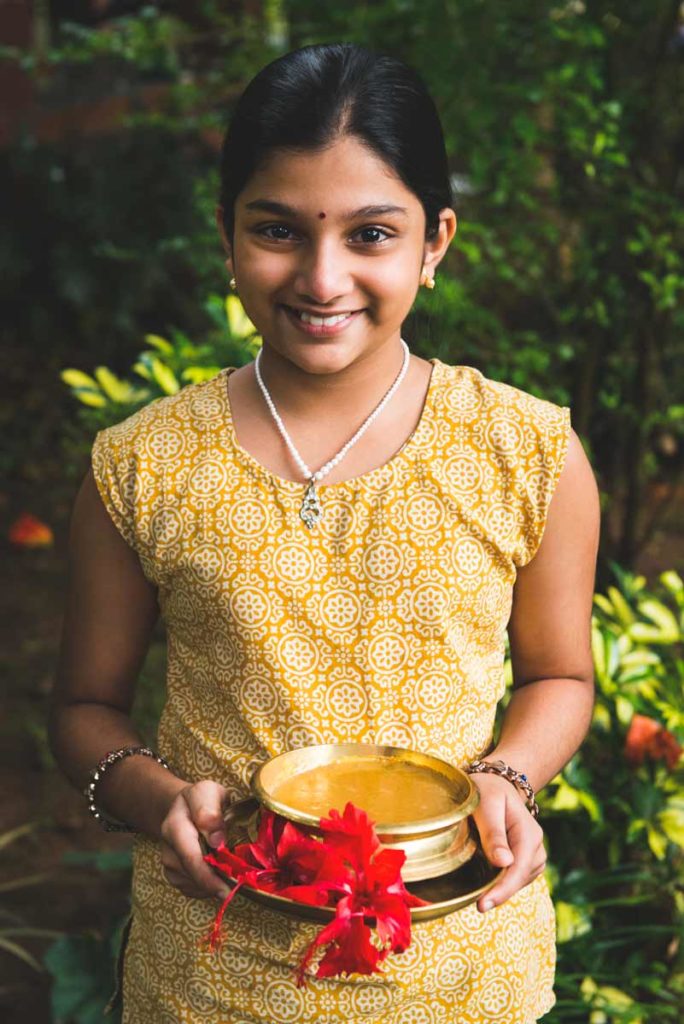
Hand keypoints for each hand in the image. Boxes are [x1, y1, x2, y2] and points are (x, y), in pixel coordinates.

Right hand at [159, 780, 232, 899]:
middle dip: (218, 883)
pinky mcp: (176, 877)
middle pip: (193, 876)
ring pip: (195, 886)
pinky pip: (195, 890)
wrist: (184, 808)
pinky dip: (210, 887)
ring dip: (216, 885)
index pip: (190, 857)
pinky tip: (221, 874)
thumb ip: (210, 810)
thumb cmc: (201, 799)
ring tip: (233, 872)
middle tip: (241, 885)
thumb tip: (216, 840)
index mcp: (174, 826)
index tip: (227, 889)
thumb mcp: (208, 792)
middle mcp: (168, 849)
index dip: (208, 877)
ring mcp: (170, 865)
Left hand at [470, 773, 546, 913]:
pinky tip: (487, 880)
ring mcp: (533, 854)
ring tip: (478, 887)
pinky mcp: (526, 859)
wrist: (494, 783)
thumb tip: (504, 863)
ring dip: (500, 888)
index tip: (482, 905)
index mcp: (528, 832)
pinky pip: (515, 877)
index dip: (502, 890)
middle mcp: (536, 845)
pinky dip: (501, 882)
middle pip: (519, 879)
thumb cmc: (488, 790)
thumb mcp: (486, 804)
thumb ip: (493, 833)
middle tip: (476, 904)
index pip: (518, 869)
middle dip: (499, 893)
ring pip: (518, 881)